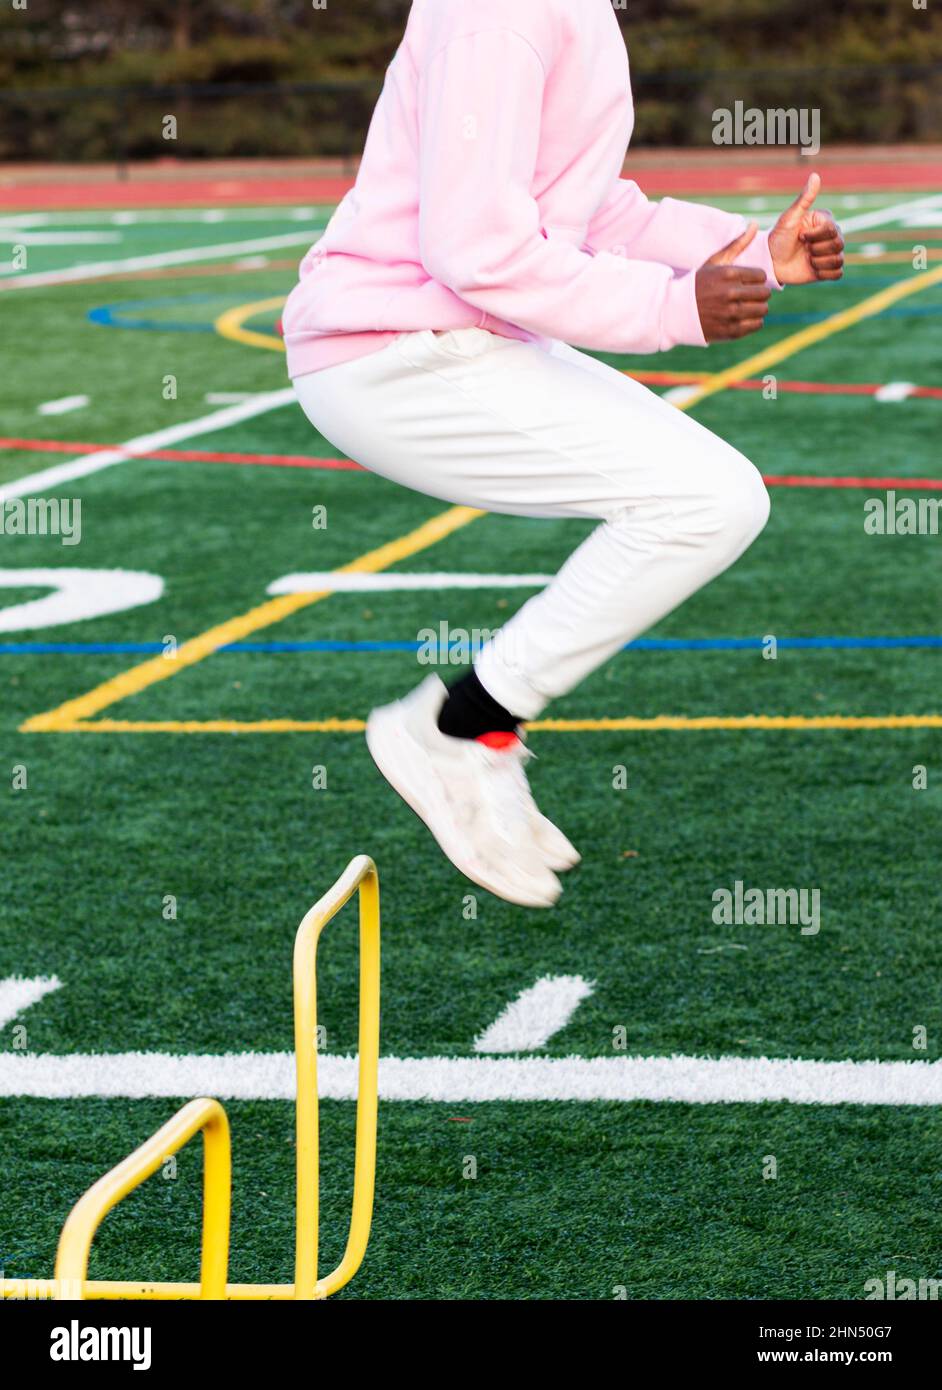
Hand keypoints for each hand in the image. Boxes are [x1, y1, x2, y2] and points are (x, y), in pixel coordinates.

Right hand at [695, 223, 771, 341]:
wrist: (676, 312)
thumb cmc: (697, 284)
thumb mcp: (714, 262)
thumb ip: (736, 245)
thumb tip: (754, 225)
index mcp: (728, 274)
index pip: (761, 276)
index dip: (755, 279)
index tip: (747, 282)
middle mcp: (730, 293)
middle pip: (764, 293)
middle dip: (758, 294)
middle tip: (748, 296)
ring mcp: (731, 313)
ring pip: (762, 310)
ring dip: (757, 308)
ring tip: (746, 307)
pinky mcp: (730, 330)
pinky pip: (756, 325)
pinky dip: (753, 322)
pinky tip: (742, 317)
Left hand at [768, 172, 844, 284]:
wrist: (771, 262)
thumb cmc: (778, 238)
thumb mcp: (790, 218)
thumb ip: (804, 198)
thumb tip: (815, 175)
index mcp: (825, 221)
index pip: (832, 230)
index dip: (815, 236)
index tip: (800, 236)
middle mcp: (831, 236)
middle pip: (839, 244)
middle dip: (817, 249)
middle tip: (803, 249)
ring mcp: (830, 253)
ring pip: (839, 260)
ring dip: (819, 262)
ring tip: (806, 259)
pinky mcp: (827, 270)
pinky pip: (837, 274)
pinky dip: (824, 273)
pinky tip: (812, 269)